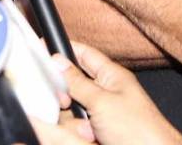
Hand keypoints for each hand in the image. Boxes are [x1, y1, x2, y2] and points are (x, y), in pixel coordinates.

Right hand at [42, 42, 181, 144]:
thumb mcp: (102, 101)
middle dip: (66, 97)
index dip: (64, 49)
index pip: (84, 53)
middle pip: (71, 86)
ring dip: (73, 122)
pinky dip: (77, 133)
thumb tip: (58, 61)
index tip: (42, 47)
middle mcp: (105, 94)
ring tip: (88, 131)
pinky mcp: (97, 134)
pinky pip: (75, 129)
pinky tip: (89, 139)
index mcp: (111, 76)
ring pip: (70, 110)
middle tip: (67, 104)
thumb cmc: (140, 130)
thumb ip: (77, 81)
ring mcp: (101, 115)